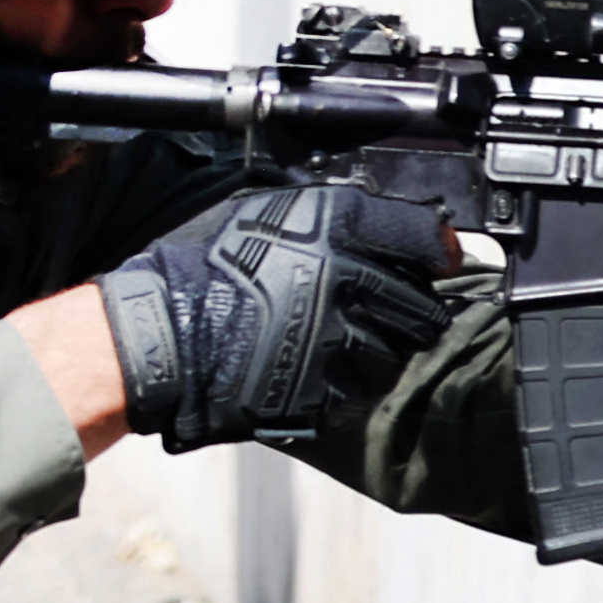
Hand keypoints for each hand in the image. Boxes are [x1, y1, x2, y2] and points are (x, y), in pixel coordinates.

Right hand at [93, 181, 457, 454]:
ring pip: (394, 354)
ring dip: (378, 352)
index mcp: (334, 225)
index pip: (420, 235)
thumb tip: (373, 218)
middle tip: (394, 316)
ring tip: (340, 345)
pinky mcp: (322, 387)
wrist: (161, 333)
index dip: (435, 251)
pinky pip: (356, 390)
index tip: (441, 261)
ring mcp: (337, 337)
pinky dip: (344, 385)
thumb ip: (322, 216)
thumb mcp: (260, 212)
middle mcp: (346, 277)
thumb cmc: (199, 269)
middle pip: (421, 306)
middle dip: (413, 314)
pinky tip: (314, 371)